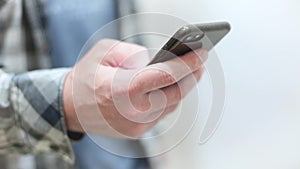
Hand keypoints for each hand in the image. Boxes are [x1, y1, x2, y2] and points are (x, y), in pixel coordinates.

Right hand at [63, 39, 206, 137]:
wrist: (70, 108)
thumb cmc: (85, 77)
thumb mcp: (105, 52)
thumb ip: (134, 53)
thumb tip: (157, 61)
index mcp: (123, 90)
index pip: (164, 75)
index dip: (187, 63)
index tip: (201, 53)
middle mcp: (132, 112)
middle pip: (174, 93)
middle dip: (191, 76)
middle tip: (200, 61)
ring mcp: (136, 126)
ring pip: (170, 105)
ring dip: (182, 88)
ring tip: (190, 72)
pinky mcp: (136, 132)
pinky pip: (161, 114)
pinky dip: (169, 99)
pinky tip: (172, 88)